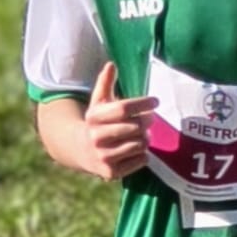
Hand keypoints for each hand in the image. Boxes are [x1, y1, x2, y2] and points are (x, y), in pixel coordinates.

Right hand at [81, 61, 156, 178]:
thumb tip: (111, 64)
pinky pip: (140, 160)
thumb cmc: (97, 123)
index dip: (143, 104)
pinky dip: (143, 155)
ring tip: (141, 136)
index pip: (124, 108)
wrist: (80, 150)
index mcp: (93, 117)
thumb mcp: (98, 102)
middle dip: (147, 122)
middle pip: (134, 127)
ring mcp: (103, 156)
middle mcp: (95, 137)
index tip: (155, 102)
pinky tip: (136, 151)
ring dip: (145, 139)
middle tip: (150, 121)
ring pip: (139, 144)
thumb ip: (105, 83)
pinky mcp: (111, 172)